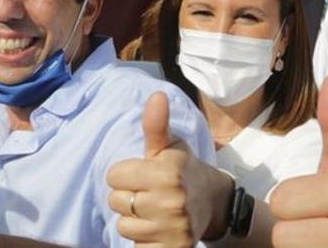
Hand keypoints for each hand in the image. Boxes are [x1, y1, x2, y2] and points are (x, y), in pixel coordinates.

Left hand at [106, 93, 231, 245]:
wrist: (215, 204)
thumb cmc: (184, 170)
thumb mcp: (171, 146)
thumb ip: (156, 125)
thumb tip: (156, 95)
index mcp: (166, 173)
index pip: (113, 176)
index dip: (125, 174)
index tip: (143, 175)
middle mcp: (169, 202)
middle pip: (115, 201)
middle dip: (128, 197)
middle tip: (150, 194)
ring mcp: (172, 229)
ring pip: (124, 227)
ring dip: (135, 221)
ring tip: (153, 212)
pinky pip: (137, 247)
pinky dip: (143, 241)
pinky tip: (157, 230)